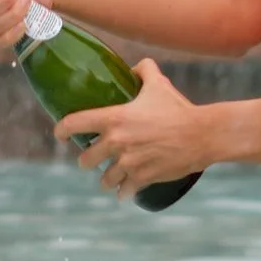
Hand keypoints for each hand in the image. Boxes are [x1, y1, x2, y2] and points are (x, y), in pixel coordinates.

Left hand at [59, 61, 215, 197]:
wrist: (202, 135)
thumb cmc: (178, 108)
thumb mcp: (159, 84)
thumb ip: (144, 70)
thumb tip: (133, 67)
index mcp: (114, 119)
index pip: (74, 124)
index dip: (62, 130)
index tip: (59, 134)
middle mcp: (116, 143)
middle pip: (85, 159)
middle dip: (87, 159)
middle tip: (93, 157)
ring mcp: (128, 163)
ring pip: (103, 179)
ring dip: (106, 178)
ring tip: (110, 177)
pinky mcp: (142, 178)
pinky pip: (124, 192)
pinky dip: (124, 193)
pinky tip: (125, 192)